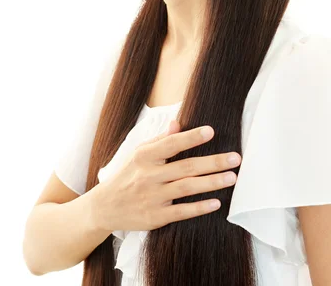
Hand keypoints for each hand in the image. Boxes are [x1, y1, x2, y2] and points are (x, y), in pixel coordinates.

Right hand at [92, 119, 240, 231]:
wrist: (105, 206)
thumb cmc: (127, 175)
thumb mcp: (137, 153)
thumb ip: (159, 140)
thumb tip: (177, 122)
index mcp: (144, 156)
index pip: (171, 144)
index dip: (191, 137)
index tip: (211, 131)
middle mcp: (148, 175)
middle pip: (186, 167)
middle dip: (213, 162)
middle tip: (236, 158)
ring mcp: (152, 197)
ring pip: (186, 188)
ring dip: (211, 182)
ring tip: (232, 177)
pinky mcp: (155, 217)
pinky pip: (181, 212)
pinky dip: (199, 207)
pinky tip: (216, 203)